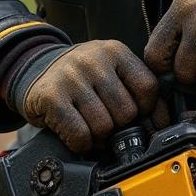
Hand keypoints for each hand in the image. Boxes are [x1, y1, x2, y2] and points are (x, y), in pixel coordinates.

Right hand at [14, 40, 167, 152]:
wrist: (33, 69)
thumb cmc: (80, 77)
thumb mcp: (110, 72)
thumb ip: (136, 90)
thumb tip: (162, 122)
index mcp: (115, 51)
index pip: (148, 87)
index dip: (145, 109)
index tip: (135, 114)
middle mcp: (93, 60)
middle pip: (127, 111)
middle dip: (120, 126)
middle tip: (107, 123)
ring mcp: (71, 77)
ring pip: (104, 126)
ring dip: (99, 138)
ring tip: (91, 128)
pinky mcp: (52, 97)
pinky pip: (80, 134)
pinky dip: (82, 144)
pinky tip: (77, 135)